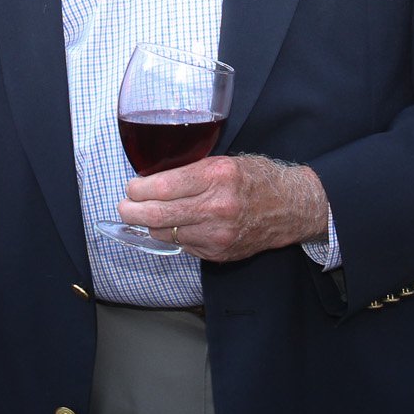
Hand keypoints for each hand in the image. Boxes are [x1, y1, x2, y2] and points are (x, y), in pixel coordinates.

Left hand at [116, 155, 327, 262]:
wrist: (290, 207)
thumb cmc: (256, 179)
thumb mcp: (224, 161)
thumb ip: (190, 170)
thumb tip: (151, 179)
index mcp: (216, 176)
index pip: (162, 187)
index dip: (138, 189)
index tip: (131, 187)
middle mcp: (216, 207)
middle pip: (157, 215)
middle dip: (131, 210)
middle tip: (124, 206)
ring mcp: (217, 234)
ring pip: (164, 234)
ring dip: (149, 225)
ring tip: (146, 215)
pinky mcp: (218, 252)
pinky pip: (182, 245)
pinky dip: (173, 235)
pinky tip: (177, 225)